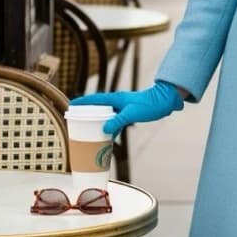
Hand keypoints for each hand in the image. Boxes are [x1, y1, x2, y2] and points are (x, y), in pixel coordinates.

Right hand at [70, 80, 184, 137]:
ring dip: (99, 123)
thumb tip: (105, 130)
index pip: (94, 99)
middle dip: (88, 114)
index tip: (71, 105)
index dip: (82, 102)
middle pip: (98, 108)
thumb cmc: (149, 105)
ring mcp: (123, 108)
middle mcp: (117, 102)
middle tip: (77, 121)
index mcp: (115, 99)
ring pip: (106, 116)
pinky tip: (108, 138)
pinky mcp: (129, 114)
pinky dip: (111, 129)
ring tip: (90, 132)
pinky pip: (115, 122)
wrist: (165, 102)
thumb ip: (117, 121)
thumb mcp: (132, 114)